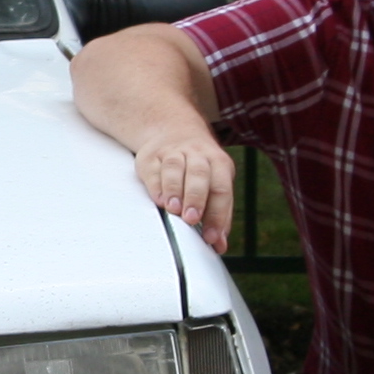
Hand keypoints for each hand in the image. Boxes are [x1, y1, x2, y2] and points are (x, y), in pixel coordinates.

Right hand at [131, 129, 235, 251]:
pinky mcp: (151, 155)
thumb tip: (219, 244)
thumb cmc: (199, 166)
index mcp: (218, 163)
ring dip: (174, 189)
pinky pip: (153, 168)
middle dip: (196, 198)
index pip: (221, 189)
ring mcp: (173, 152)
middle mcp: (197, 155)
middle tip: (191, 219)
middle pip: (199, 174)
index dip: (218, 215)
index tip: (212, 237)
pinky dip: (155, 184)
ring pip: (175, 168)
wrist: (174, 129)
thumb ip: (219, 214)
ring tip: (172, 209)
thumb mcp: (215, 182)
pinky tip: (158, 199)